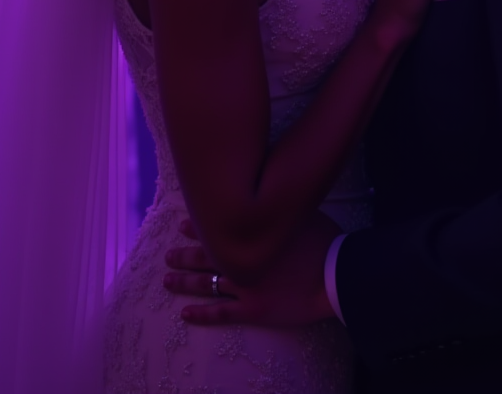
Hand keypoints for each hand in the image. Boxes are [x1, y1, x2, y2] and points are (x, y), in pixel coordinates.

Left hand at [164, 212, 339, 328]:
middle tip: (168, 255)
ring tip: (167, 280)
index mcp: (251, 234)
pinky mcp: (254, 309)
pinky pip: (221, 313)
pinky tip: (186, 314)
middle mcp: (242, 259)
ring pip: (206, 284)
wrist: (334, 273)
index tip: (182, 224)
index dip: (198, 226)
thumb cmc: (321, 239)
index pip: (216, 228)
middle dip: (184, 255)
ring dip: (185, 282)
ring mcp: (245, 286)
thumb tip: (268, 188)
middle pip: (205, 256)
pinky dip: (202, 314)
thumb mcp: (299, 210)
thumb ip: (277, 205)